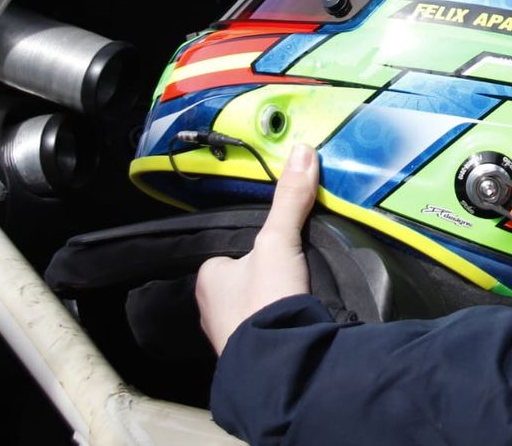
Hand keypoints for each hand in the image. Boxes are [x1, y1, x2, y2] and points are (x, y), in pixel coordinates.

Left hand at [196, 142, 319, 353]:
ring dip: (268, 306)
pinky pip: (262, 334)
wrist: (277, 361)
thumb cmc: (264, 296)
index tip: (276, 249)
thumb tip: (303, 150)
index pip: (226, 256)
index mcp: (207, 279)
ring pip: (248, 311)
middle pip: (239, 283)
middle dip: (260, 280)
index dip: (251, 250)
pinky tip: (293, 323)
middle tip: (288, 274)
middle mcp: (209, 311)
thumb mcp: (279, 240)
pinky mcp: (247, 359)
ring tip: (295, 297)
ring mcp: (227, 338)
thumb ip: (290, 200)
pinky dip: (275, 328)